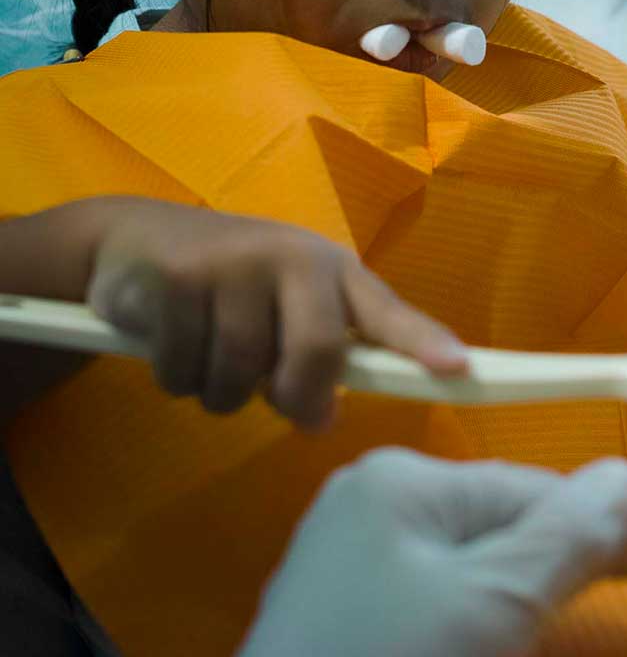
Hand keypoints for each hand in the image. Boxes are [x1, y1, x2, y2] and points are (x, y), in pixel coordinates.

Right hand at [84, 196, 465, 428]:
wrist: (140, 239)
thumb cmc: (235, 281)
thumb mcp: (290, 302)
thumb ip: (320, 354)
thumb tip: (323, 418)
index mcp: (333, 270)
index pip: (385, 310)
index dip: (421, 341)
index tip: (457, 367)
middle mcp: (293, 258)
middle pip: (316, 353)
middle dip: (297, 397)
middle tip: (282, 403)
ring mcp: (235, 265)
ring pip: (240, 376)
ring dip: (221, 392)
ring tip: (212, 356)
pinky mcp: (178, 279)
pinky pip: (184, 372)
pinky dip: (176, 378)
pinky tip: (172, 342)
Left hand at [198, 452, 626, 656]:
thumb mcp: (496, 605)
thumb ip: (572, 534)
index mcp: (401, 480)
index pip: (536, 492)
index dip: (614, 523)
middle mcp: (370, 501)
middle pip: (503, 523)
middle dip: (571, 554)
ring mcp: (346, 561)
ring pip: (472, 561)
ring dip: (532, 584)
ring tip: (588, 599)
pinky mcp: (337, 620)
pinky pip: (434, 597)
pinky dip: (481, 615)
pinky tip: (501, 639)